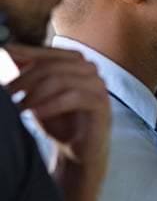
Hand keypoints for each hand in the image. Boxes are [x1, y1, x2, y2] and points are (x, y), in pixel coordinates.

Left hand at [5, 42, 109, 167]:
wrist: (76, 150)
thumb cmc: (58, 120)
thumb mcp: (37, 93)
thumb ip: (27, 73)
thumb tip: (9, 50)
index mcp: (76, 62)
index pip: (49, 52)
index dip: (26, 54)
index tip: (5, 55)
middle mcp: (90, 70)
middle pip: (53, 65)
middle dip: (26, 78)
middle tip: (8, 93)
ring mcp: (98, 86)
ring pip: (62, 80)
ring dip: (35, 94)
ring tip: (19, 107)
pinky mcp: (102, 104)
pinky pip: (75, 97)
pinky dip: (51, 105)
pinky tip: (37, 113)